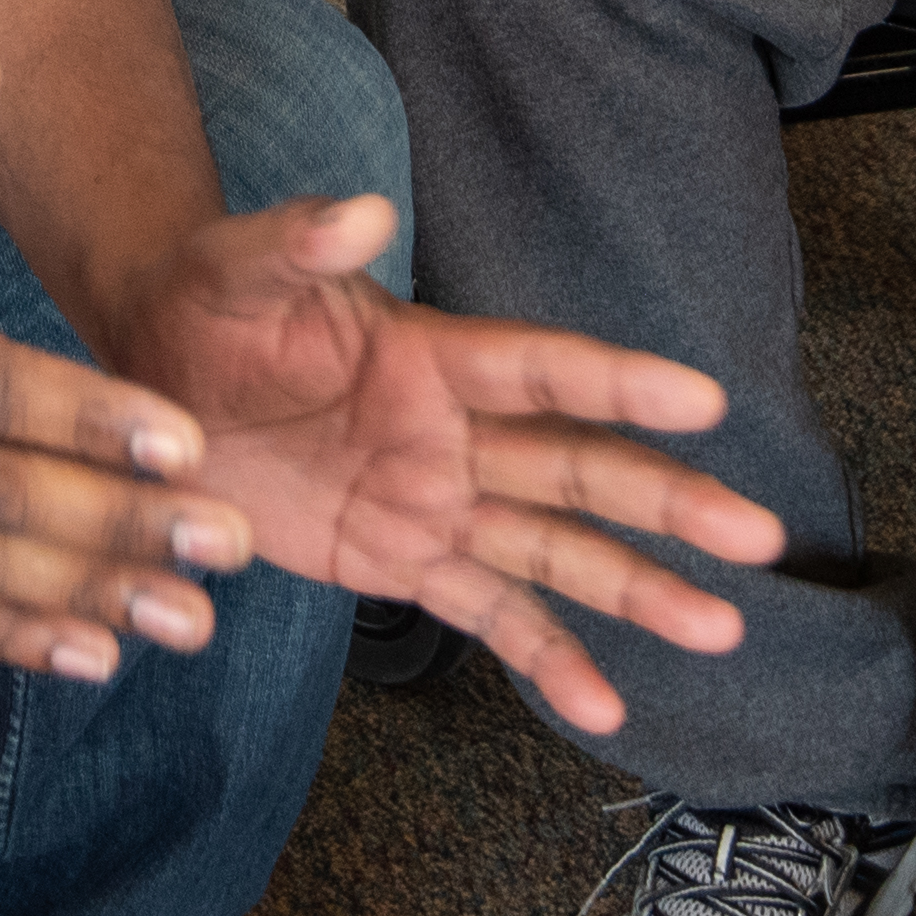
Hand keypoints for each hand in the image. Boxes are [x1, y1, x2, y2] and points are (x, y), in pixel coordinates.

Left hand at [111, 188, 772, 735]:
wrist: (158, 368)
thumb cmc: (209, 300)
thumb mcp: (237, 265)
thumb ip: (298, 242)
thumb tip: (359, 209)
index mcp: (430, 355)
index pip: (542, 369)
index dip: (619, 382)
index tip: (704, 401)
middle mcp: (454, 432)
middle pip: (579, 469)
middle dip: (668, 503)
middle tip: (758, 536)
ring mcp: (436, 501)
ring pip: (557, 552)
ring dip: (638, 590)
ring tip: (721, 630)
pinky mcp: (402, 561)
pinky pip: (486, 614)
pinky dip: (547, 660)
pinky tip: (608, 706)